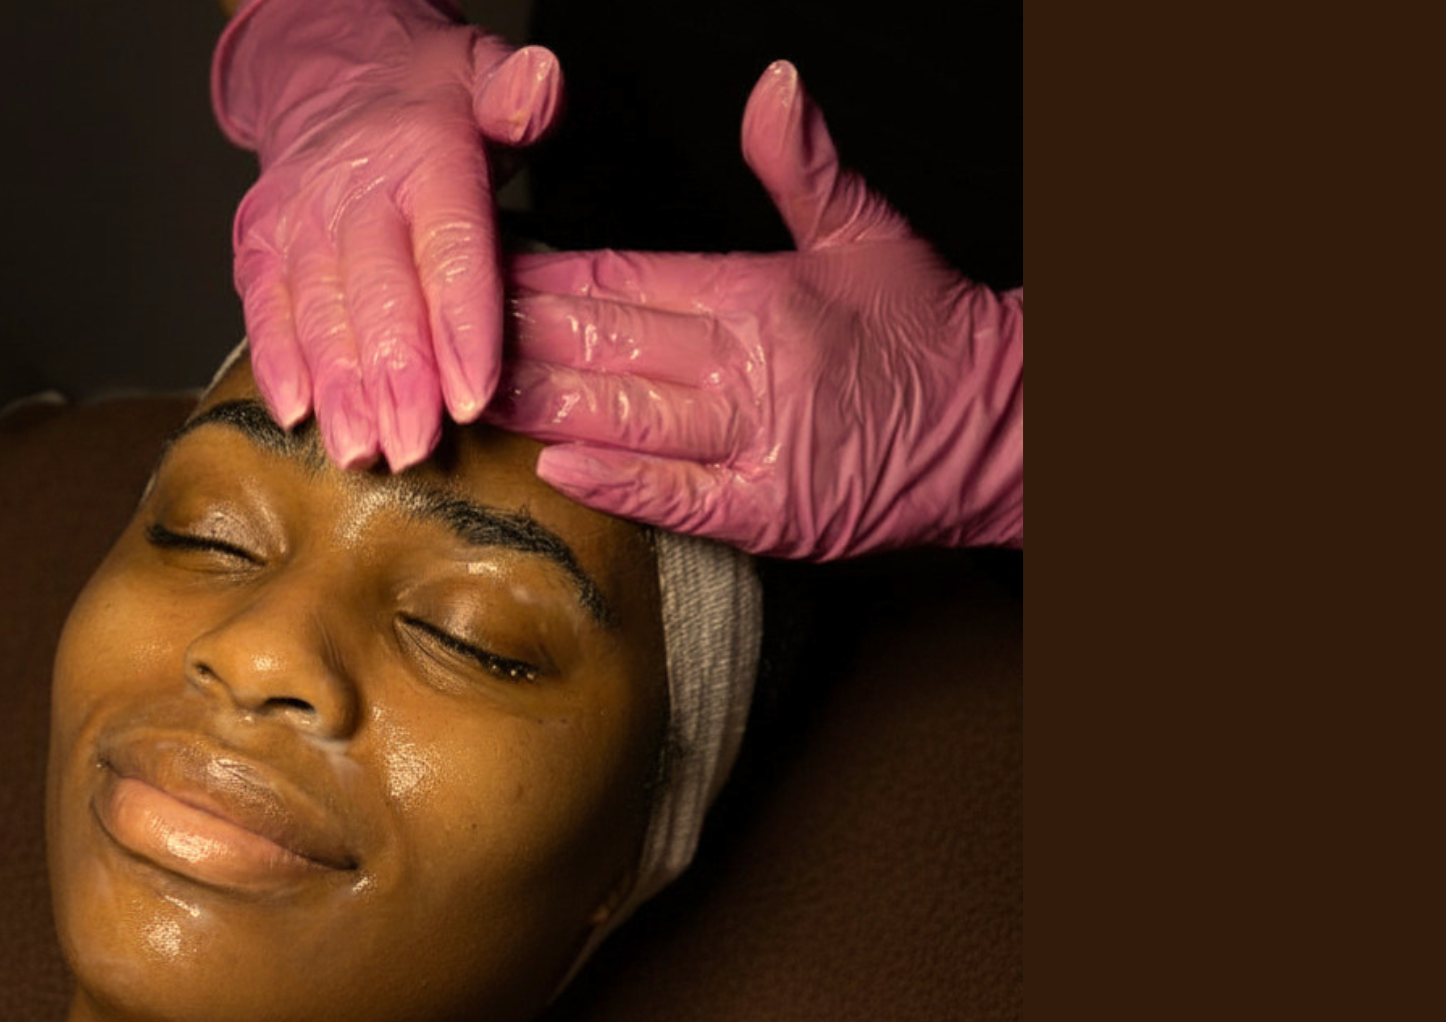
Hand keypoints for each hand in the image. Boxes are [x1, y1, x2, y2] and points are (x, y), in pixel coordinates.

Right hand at [214, 0, 561, 469]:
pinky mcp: (260, 248)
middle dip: (396, 378)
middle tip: (413, 447)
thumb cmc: (424, 104)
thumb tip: (536, 88)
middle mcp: (353, 190)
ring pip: (320, 314)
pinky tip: (296, 414)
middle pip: (379, 294)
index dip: (459, 326)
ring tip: (360, 450)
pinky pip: (265, 311)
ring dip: (339, 388)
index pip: (447, 247)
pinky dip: (277, 365)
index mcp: (423, 155)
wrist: (331, 76)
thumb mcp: (484, 75)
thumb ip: (520, 94)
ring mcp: (299, 221)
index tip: (470, 396)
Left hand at [488, 60, 1021, 557]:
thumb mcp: (868, 232)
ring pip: (626, 417)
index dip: (546, 277)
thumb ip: (803, 164)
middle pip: (609, 347)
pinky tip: (555, 464)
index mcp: (759, 295)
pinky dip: (616, 481)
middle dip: (521, 338)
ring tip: (474, 393)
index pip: (626, 279)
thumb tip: (773, 84)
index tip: (484, 269)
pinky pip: (677, 497)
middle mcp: (750, 368)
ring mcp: (756, 445)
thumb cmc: (928, 336)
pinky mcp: (768, 513)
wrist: (1001, 432)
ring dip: (545, 405)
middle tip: (444, 332)